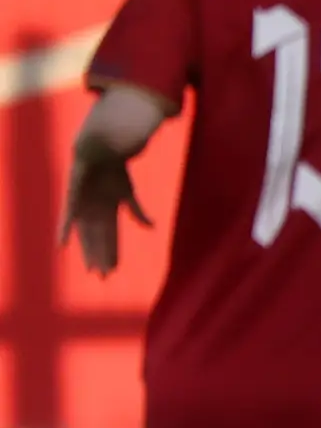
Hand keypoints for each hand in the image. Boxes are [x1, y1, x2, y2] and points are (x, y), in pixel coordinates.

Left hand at [59, 146, 144, 276]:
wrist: (102, 150)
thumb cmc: (115, 169)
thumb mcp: (128, 194)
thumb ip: (138, 212)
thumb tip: (151, 227)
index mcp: (107, 212)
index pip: (110, 237)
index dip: (111, 254)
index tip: (111, 271)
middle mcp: (93, 213)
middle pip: (97, 240)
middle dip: (100, 258)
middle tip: (102, 278)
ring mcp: (82, 207)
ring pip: (85, 235)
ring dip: (88, 251)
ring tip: (91, 268)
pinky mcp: (73, 198)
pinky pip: (67, 218)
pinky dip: (64, 230)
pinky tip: (61, 245)